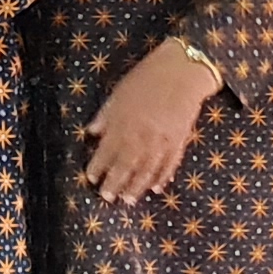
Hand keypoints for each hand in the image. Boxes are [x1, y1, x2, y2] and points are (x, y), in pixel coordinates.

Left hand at [82, 41, 220, 204]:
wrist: (182, 72)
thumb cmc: (146, 78)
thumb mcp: (118, 94)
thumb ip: (105, 116)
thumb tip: (91, 133)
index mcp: (123, 124)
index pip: (106, 152)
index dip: (97, 167)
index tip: (91, 178)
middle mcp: (141, 137)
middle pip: (125, 166)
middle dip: (114, 183)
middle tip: (107, 198)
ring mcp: (162, 142)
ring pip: (147, 171)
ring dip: (137, 187)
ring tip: (128, 200)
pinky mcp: (179, 142)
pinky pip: (170, 165)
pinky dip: (163, 177)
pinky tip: (157, 188)